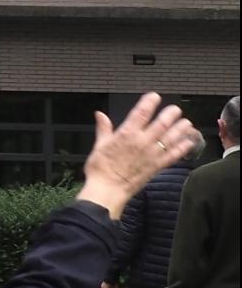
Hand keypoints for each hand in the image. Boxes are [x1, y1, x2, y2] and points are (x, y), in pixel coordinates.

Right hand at [78, 93, 196, 219]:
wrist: (107, 191)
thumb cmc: (100, 170)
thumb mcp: (98, 146)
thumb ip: (103, 129)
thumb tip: (99, 115)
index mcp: (126, 134)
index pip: (141, 112)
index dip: (150, 102)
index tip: (154, 97)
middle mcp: (142, 141)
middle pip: (162, 122)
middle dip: (171, 113)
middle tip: (174, 110)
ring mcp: (152, 153)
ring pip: (172, 136)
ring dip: (181, 128)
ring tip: (185, 123)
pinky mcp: (157, 166)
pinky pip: (174, 154)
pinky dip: (183, 147)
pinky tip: (188, 141)